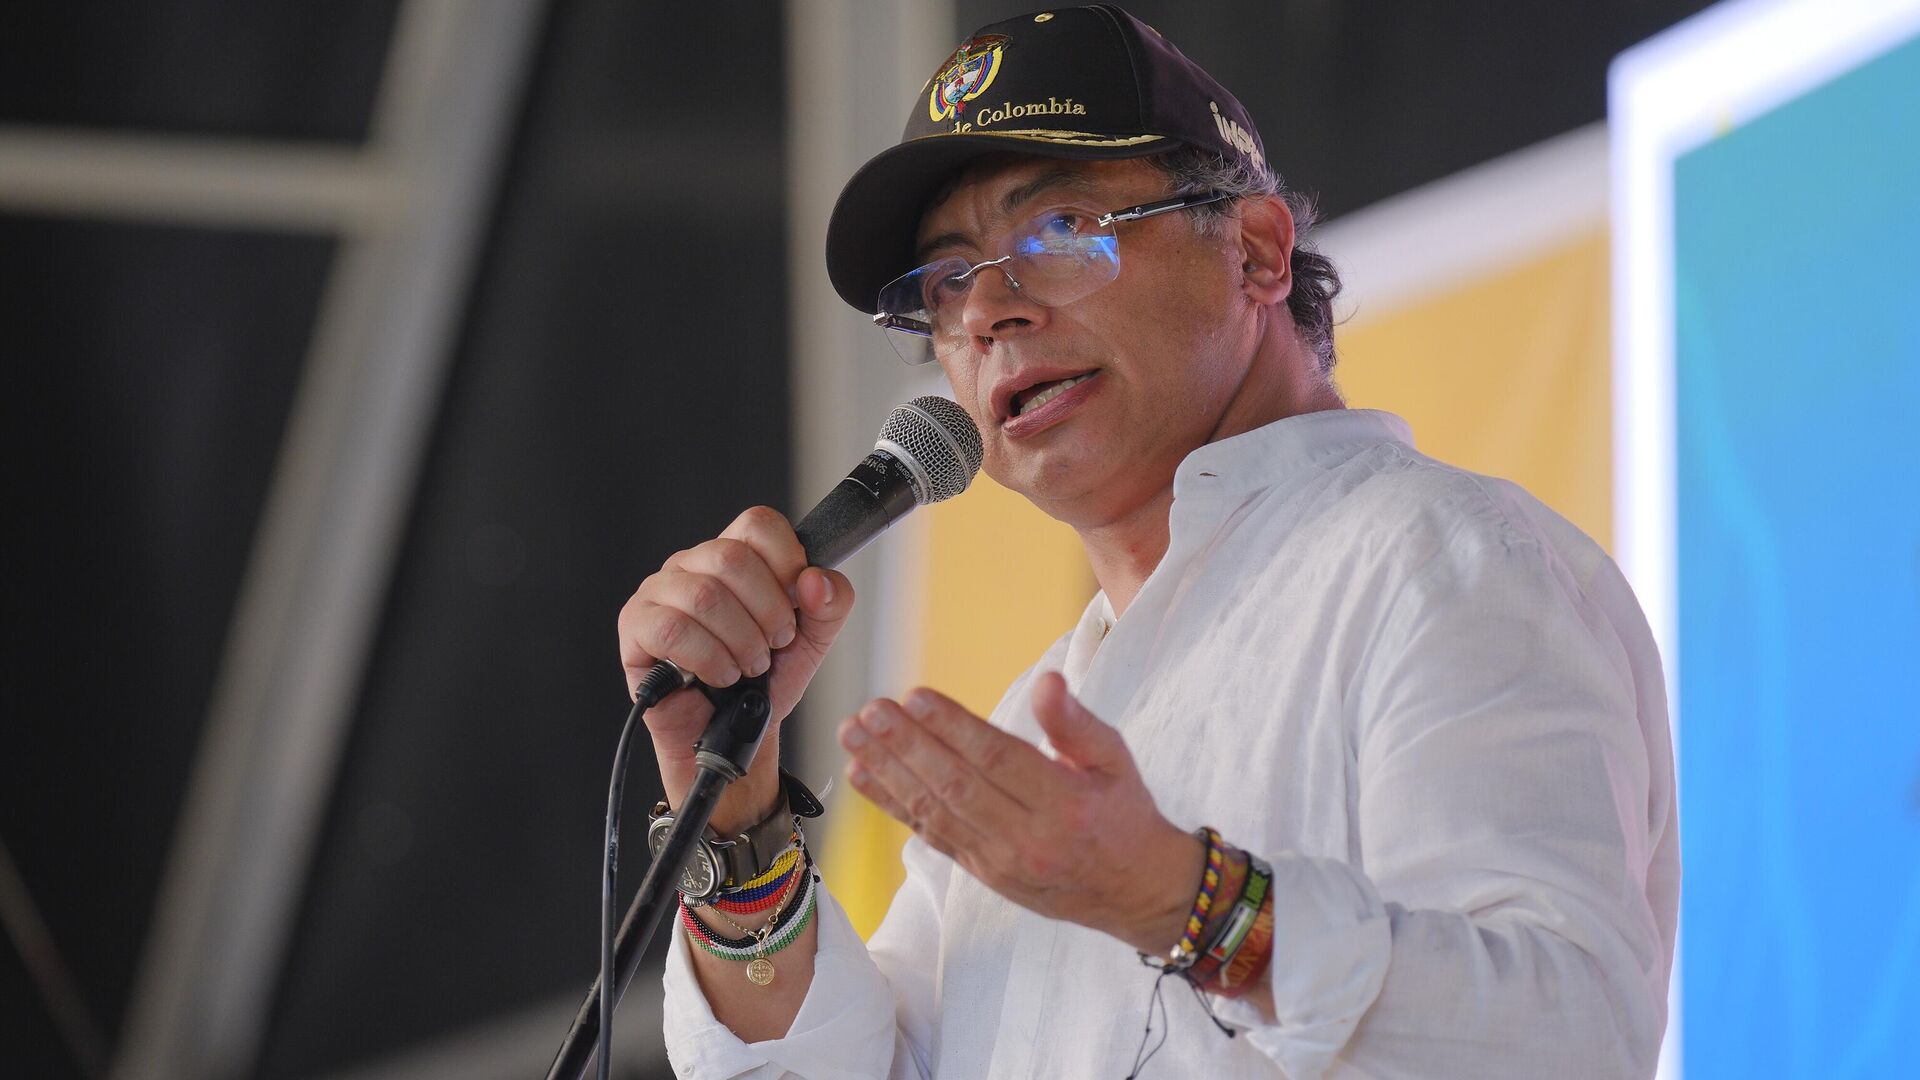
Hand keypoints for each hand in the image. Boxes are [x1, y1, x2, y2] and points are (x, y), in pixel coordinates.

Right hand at [618, 506, 854, 831]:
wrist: (738, 734)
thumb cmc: (766, 680)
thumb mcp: (814, 639)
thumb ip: (831, 602)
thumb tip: (815, 579)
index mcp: (735, 554)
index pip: (758, 524)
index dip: (787, 562)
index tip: (798, 602)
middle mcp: (693, 564)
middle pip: (731, 558)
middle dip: (767, 611)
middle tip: (775, 644)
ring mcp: (659, 591)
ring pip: (703, 595)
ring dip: (740, 641)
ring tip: (749, 666)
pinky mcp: (636, 626)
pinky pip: (671, 628)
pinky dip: (709, 658)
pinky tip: (720, 674)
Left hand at [838, 671, 1203, 954]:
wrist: (1134, 891)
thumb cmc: (1123, 812)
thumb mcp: (1117, 760)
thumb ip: (1076, 723)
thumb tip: (1047, 682)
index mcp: (1067, 804)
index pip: (1000, 760)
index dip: (954, 728)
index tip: (916, 696)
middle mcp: (1029, 837)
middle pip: (957, 786)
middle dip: (907, 746)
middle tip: (871, 711)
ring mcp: (1000, 860)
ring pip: (936, 812)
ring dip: (888, 771)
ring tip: (853, 735)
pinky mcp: (982, 873)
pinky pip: (931, 835)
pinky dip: (893, 804)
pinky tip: (863, 775)